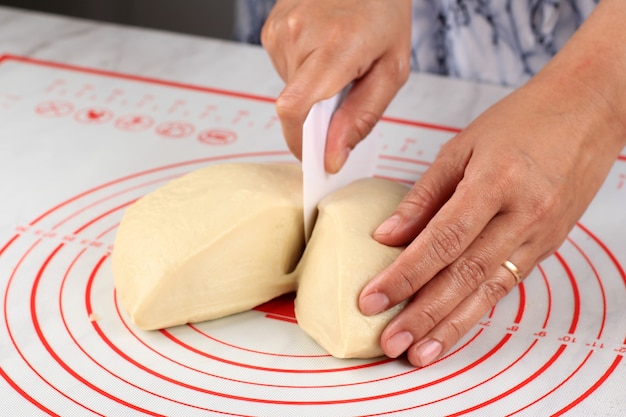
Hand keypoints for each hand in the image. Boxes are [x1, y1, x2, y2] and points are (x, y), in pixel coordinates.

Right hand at [261, 0, 410, 172]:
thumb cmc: (383, 11)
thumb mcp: (391, 69)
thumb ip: (362, 117)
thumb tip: (333, 155)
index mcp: (335, 46)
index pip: (295, 109)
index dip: (300, 143)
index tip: (315, 158)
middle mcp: (299, 35)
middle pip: (294, 106)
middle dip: (317, 115)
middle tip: (345, 91)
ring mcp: (280, 30)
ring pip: (289, 90)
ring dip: (312, 91)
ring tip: (336, 62)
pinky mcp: (270, 29)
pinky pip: (284, 71)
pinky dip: (303, 73)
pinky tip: (322, 50)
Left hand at [357, 24, 625, 365]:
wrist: (589, 111)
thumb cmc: (522, 121)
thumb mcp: (462, 146)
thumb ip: (423, 195)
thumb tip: (387, 235)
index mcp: (496, 183)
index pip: (442, 240)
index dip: (405, 274)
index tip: (373, 299)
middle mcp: (523, 216)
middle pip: (465, 275)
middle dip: (423, 314)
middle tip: (390, 342)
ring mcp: (541, 236)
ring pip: (489, 291)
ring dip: (451, 327)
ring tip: (419, 353)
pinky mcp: (548, 247)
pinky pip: (507, 286)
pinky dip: (478, 311)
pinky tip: (454, 329)